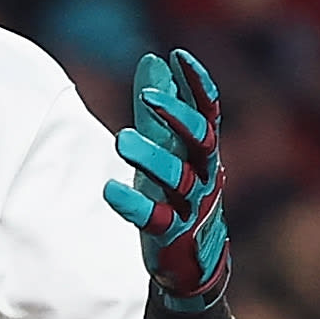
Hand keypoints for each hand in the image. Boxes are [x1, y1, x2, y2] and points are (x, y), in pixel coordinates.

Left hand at [101, 49, 230, 311]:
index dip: (198, 84)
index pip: (209, 112)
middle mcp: (205, 175)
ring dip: (151, 157)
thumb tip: (152, 60)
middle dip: (177, 117)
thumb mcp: (168, 147)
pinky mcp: (173, 236)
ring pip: (178, 178)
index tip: (179, 56)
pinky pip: (156, 218)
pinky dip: (134, 205)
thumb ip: (160, 108)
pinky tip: (109, 190)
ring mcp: (192, 206)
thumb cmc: (178, 195)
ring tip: (121, 139)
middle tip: (146, 97)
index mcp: (204, 152)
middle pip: (201, 141)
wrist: (192, 262)